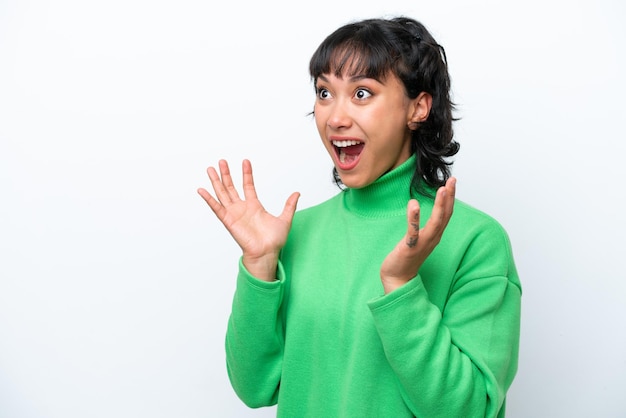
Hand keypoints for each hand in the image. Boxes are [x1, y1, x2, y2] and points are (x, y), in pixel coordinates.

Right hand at [197, 159, 299, 280]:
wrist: (267, 252)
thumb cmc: (274, 240)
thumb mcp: (285, 219)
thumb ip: (289, 205)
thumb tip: (297, 193)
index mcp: (254, 206)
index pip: (248, 186)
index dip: (246, 174)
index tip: (245, 161)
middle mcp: (242, 208)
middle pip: (231, 187)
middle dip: (226, 174)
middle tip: (222, 161)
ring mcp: (234, 214)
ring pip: (222, 194)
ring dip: (216, 181)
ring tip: (210, 169)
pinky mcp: (228, 221)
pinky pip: (216, 208)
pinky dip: (208, 199)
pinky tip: (202, 190)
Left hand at [380, 177, 455, 292]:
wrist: (397, 279)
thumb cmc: (406, 258)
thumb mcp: (418, 239)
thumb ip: (423, 227)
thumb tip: (422, 212)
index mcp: (435, 236)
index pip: (446, 214)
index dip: (450, 198)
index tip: (452, 182)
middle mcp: (432, 239)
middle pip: (445, 216)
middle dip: (449, 197)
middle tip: (452, 180)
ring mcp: (422, 244)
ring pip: (435, 223)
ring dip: (439, 206)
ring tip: (442, 189)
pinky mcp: (410, 248)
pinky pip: (413, 232)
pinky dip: (414, 218)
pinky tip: (413, 204)